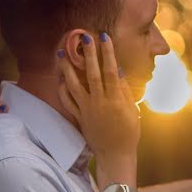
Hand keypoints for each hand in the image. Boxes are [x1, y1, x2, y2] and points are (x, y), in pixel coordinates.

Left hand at [58, 32, 139, 176]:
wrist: (115, 155)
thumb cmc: (129, 133)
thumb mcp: (132, 110)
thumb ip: (124, 90)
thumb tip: (118, 70)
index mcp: (115, 99)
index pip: (110, 70)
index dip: (107, 52)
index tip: (104, 37)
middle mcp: (99, 101)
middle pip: (91, 73)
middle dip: (87, 54)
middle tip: (83, 37)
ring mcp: (86, 109)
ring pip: (73, 85)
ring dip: (66, 68)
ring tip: (60, 54)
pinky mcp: (79, 118)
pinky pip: (67, 101)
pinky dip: (62, 89)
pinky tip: (60, 78)